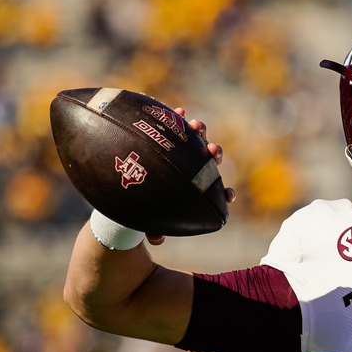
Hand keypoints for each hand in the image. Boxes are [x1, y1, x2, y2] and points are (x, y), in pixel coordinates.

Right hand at [144, 108, 236, 248]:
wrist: (123, 184)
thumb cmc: (142, 205)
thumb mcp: (147, 219)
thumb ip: (154, 228)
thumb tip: (156, 240)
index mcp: (195, 189)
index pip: (215, 193)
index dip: (224, 194)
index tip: (228, 195)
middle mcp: (192, 167)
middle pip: (210, 160)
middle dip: (214, 154)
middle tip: (211, 152)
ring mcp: (183, 148)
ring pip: (198, 139)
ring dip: (201, 132)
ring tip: (197, 127)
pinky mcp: (168, 133)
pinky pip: (176, 122)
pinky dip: (180, 117)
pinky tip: (180, 112)